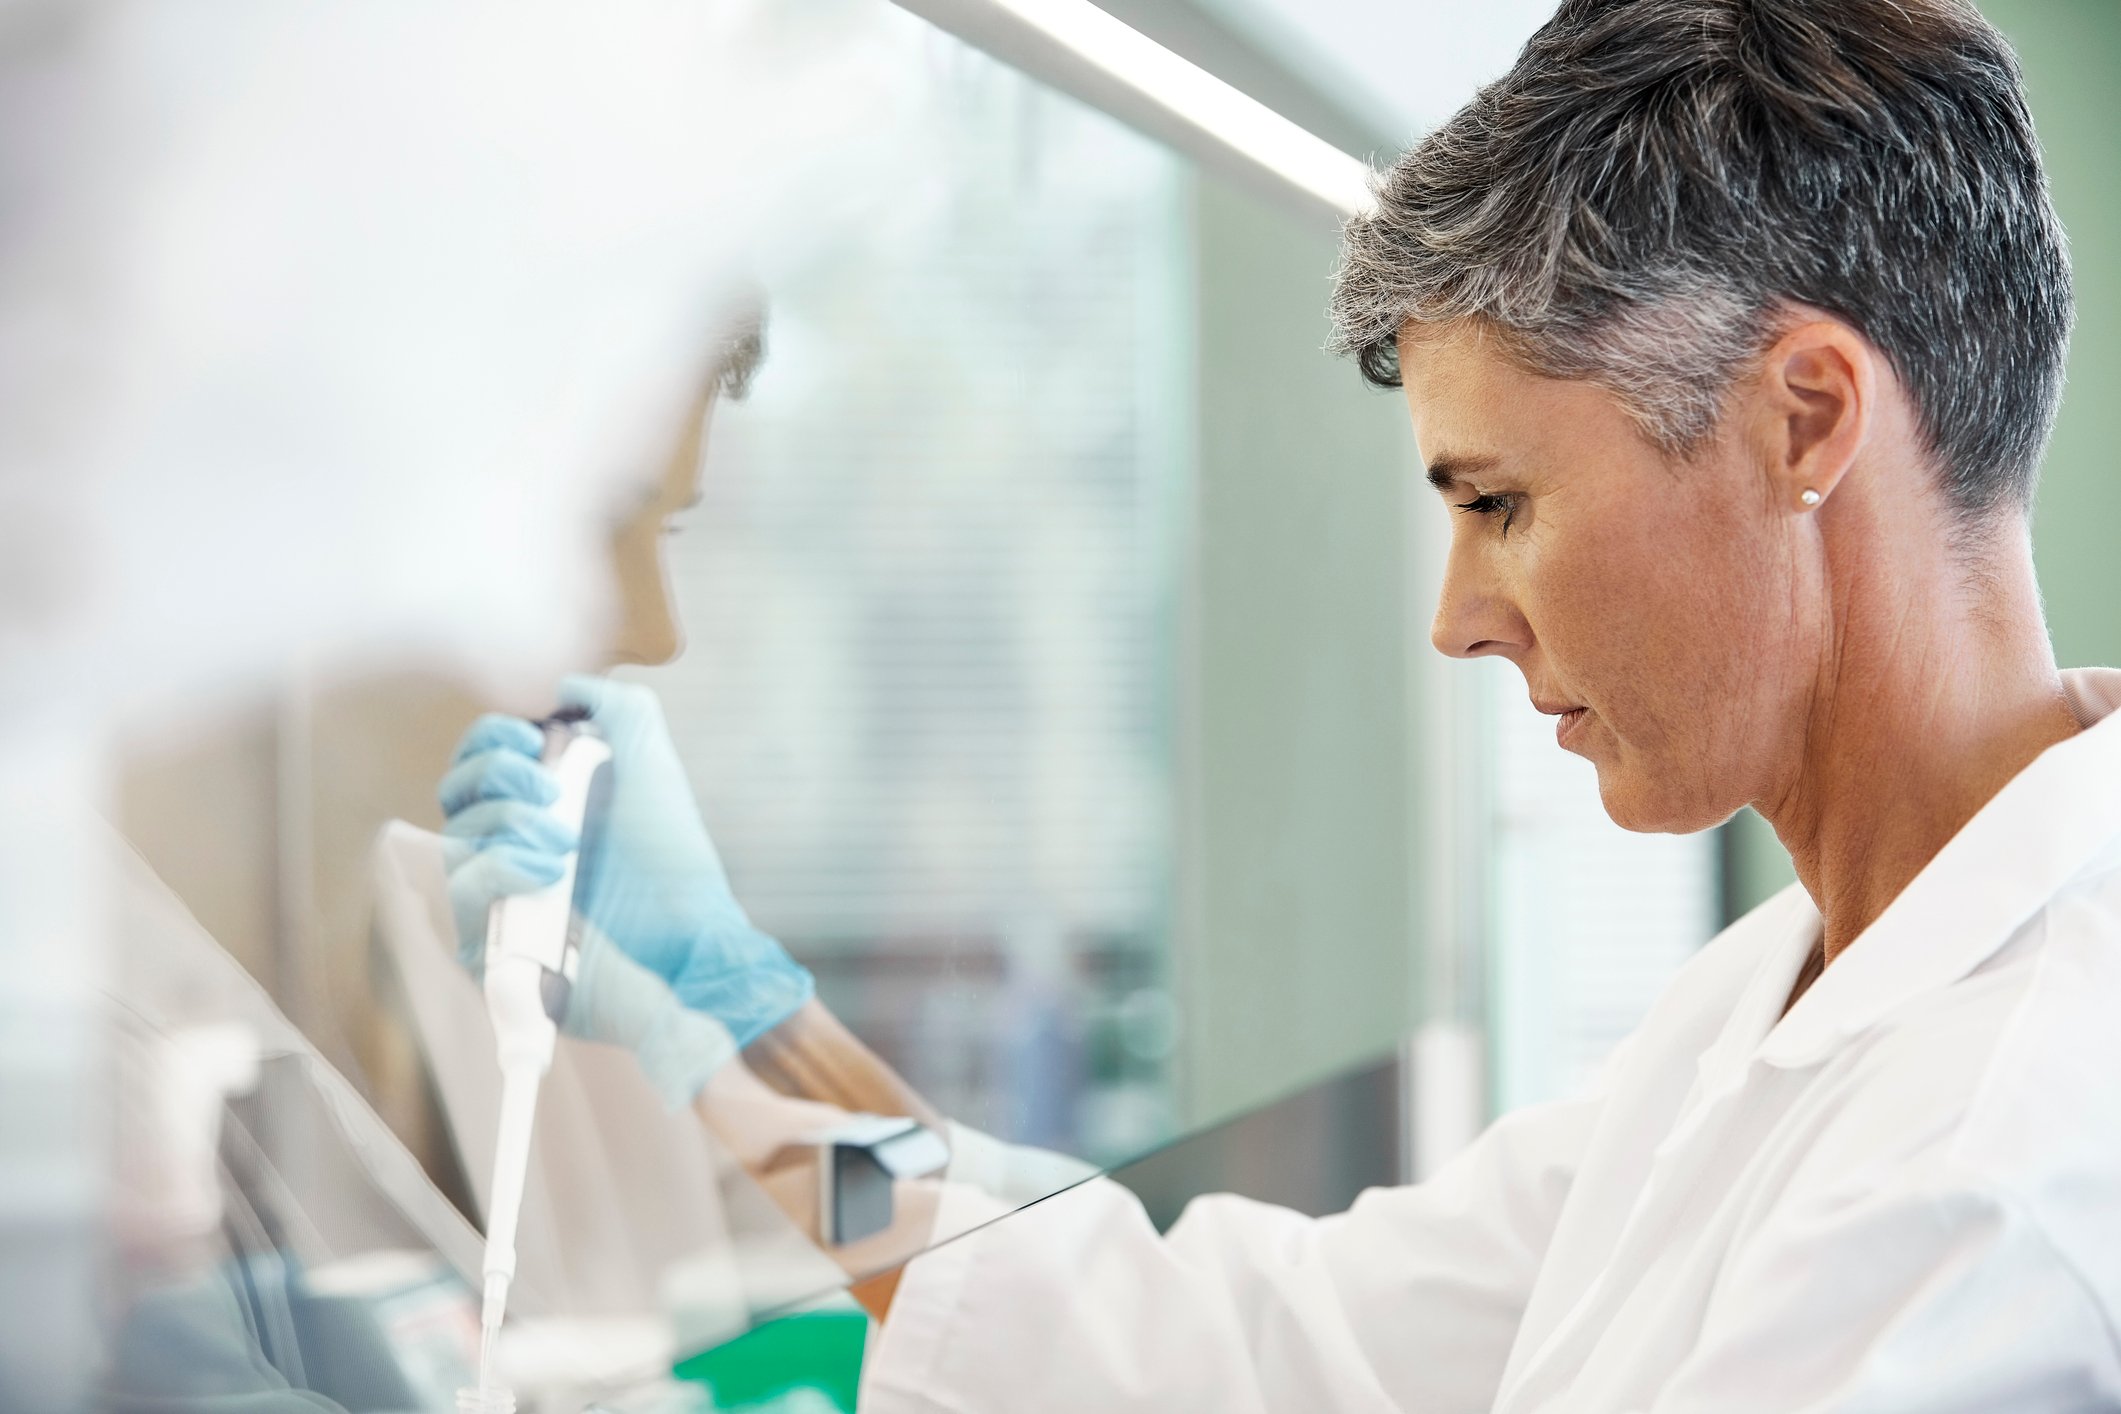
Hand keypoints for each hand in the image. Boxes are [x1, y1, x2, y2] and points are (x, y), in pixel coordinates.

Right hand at [436, 675, 813, 1052]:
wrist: (686, 936)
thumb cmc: (671, 858)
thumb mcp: (654, 765)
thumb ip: (621, 708)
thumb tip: (567, 684)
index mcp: (543, 799)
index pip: (481, 756)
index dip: (493, 737)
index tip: (533, 738)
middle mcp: (514, 841)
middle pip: (455, 789)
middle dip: (495, 772)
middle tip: (549, 787)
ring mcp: (501, 891)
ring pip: (457, 835)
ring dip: (510, 822)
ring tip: (565, 841)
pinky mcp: (493, 936)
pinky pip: (464, 888)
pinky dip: (503, 866)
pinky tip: (548, 870)